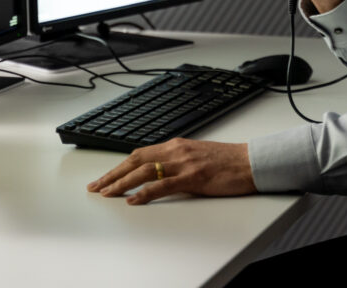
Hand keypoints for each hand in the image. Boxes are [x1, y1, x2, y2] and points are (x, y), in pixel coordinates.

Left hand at [87, 139, 254, 204]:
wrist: (250, 162)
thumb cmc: (227, 161)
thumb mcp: (197, 156)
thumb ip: (177, 161)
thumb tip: (160, 173)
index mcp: (176, 145)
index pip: (139, 154)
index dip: (119, 165)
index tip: (105, 177)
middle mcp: (176, 151)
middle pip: (135, 160)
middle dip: (112, 174)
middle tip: (95, 186)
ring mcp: (183, 163)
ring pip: (144, 171)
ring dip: (122, 183)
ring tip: (106, 193)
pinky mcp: (193, 177)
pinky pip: (163, 185)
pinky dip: (145, 193)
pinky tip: (133, 200)